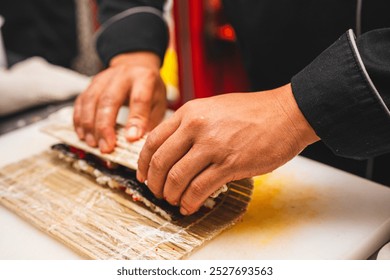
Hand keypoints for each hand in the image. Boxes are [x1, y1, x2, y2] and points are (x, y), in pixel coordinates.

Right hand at [73, 52, 166, 152]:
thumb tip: (137, 144)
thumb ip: (149, 122)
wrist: (137, 66)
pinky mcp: (91, 83)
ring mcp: (104, 77)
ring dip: (89, 125)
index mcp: (144, 78)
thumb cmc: (149, 89)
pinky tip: (84, 135)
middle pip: (109, 100)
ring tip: (93, 144)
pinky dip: (80, 120)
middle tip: (106, 147)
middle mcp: (122, 75)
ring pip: (91, 100)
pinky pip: (81, 102)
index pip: (139, 99)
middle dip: (105, 127)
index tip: (131, 139)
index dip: (135, 120)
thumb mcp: (159, 103)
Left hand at [137, 84, 318, 214]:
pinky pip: (199, 189)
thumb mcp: (213, 108)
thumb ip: (190, 125)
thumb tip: (173, 151)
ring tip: (174, 201)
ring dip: (171, 195)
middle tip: (157, 193)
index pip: (153, 141)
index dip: (143, 163)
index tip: (143, 175)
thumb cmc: (252, 112)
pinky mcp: (229, 164)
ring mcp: (212, 146)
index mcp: (189, 112)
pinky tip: (190, 206)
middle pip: (160, 162)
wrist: (285, 114)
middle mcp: (196, 127)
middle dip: (154, 183)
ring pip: (177, 178)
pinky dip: (190, 202)